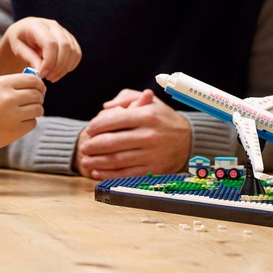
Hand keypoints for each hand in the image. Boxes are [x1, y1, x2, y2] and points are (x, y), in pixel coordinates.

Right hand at [0, 72, 45, 155]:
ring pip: (38, 109)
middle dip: (38, 98)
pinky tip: (18, 123)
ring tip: (26, 113)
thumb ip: (9, 85)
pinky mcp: (15, 131)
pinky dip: (28, 123)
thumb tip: (35, 83)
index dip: (39, 84)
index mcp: (1, 84)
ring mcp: (13, 115)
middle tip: (34, 102)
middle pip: (37, 94)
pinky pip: (32, 123)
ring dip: (35, 110)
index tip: (40, 89)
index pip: (32, 80)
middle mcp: (9, 97)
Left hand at [3, 17, 81, 81]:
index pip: (50, 43)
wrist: (23, 32)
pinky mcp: (70, 38)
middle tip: (48, 77)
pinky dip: (71, 65)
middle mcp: (53, 25)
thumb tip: (41, 69)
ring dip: (65, 68)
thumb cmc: (19, 40)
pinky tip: (59, 72)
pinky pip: (77, 53)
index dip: (49, 61)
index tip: (41, 74)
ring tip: (52, 77)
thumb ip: (29, 57)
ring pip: (73, 51)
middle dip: (58, 66)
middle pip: (65, 46)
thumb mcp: (17, 48)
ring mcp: (63, 31)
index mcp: (37, 25)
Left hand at [73, 90, 190, 179]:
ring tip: (85, 161)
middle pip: (113, 142)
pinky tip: (97, 173)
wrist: (189, 139)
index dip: (97, 126)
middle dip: (93, 146)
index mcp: (147, 115)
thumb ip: (127, 97)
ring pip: (117, 160)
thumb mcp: (150, 101)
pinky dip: (109, 175)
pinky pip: (126, 174)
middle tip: (83, 147)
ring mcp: (152, 154)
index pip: (115, 120)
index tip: (89, 129)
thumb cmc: (163, 118)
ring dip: (97, 162)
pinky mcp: (154, 170)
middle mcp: (150, 135)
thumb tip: (106, 106)